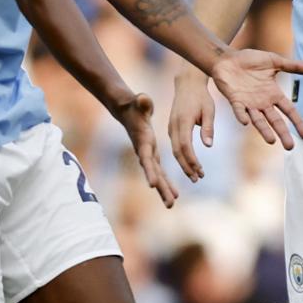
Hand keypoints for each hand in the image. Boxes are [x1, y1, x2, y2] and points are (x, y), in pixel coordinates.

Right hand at [116, 92, 177, 208]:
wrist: (127, 111)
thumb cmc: (135, 105)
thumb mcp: (139, 101)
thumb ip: (142, 102)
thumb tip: (143, 98)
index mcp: (143, 140)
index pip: (146, 157)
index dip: (149, 171)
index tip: (153, 185)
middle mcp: (144, 151)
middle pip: (152, 172)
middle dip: (161, 188)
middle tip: (170, 203)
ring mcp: (147, 155)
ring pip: (156, 175)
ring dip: (164, 190)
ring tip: (172, 204)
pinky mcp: (151, 155)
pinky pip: (159, 172)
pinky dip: (166, 183)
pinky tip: (175, 194)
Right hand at [168, 68, 215, 182]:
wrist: (187, 84)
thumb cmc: (201, 96)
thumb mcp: (209, 110)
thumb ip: (208, 127)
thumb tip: (208, 145)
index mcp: (183, 121)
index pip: (186, 145)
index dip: (192, 160)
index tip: (200, 171)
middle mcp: (174, 126)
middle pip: (178, 151)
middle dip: (187, 167)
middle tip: (197, 179)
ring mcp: (171, 127)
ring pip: (175, 150)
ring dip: (185, 164)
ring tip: (196, 176)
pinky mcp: (172, 128)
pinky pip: (176, 146)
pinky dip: (182, 157)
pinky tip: (191, 164)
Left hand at [210, 48, 302, 150]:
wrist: (227, 58)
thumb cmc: (250, 60)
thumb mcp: (274, 61)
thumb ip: (293, 66)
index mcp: (273, 94)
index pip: (289, 110)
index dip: (297, 122)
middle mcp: (262, 102)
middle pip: (276, 120)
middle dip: (283, 133)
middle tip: (290, 147)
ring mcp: (248, 103)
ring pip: (258, 120)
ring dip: (264, 131)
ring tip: (271, 141)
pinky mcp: (235, 99)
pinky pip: (239, 110)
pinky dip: (242, 116)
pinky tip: (245, 122)